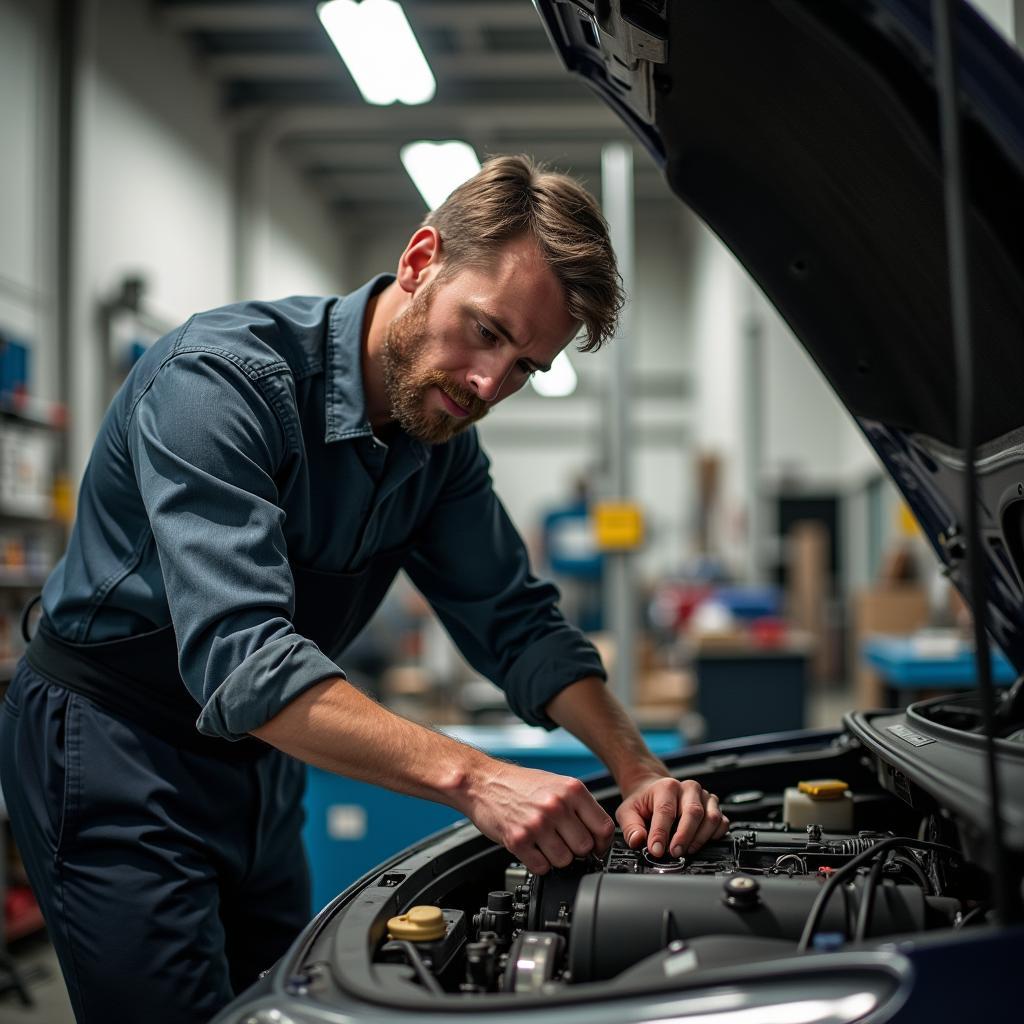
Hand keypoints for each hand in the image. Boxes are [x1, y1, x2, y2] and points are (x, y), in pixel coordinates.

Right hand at [465, 762, 615, 874]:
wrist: (483, 782)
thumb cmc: (520, 784)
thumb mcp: (557, 784)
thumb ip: (580, 807)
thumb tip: (600, 835)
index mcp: (572, 790)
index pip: (604, 828)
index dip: (601, 843)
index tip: (596, 846)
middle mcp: (556, 805)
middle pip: (585, 848)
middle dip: (576, 850)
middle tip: (563, 842)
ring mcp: (537, 824)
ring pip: (564, 861)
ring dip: (556, 858)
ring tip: (544, 842)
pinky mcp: (518, 840)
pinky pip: (541, 867)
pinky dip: (538, 863)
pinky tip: (531, 847)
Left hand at [616, 775, 728, 856]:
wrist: (654, 790)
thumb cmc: (644, 801)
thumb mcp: (628, 811)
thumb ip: (631, 827)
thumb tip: (638, 840)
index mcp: (666, 787)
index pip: (666, 811)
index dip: (661, 833)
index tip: (657, 850)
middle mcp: (688, 788)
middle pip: (693, 813)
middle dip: (684, 837)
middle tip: (675, 853)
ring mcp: (704, 796)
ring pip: (711, 818)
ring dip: (700, 839)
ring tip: (686, 851)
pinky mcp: (714, 806)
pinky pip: (722, 823)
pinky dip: (714, 836)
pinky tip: (701, 843)